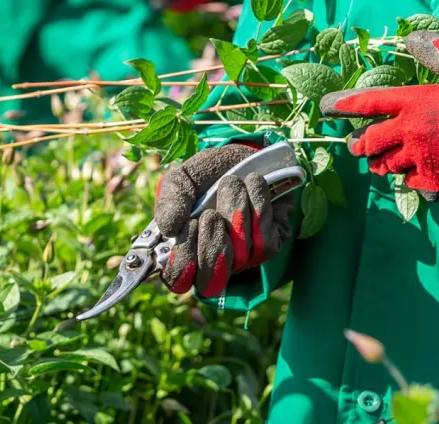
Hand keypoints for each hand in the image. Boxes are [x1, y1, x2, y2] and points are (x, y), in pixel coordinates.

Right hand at [153, 143, 294, 297]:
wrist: (245, 156)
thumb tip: (169, 228)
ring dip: (235, 210)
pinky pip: (264, 240)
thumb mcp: (182, 179)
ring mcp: (244, 258)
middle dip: (211, 243)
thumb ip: (171, 200)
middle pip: (210, 281)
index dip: (183, 263)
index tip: (189, 226)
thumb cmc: (208, 175)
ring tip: (232, 183)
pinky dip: (258, 205)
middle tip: (211, 212)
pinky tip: (252, 184)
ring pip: (240, 255)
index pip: (178, 281)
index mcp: (185, 250)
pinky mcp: (270, 245)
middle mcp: (214, 261)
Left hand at [320, 30, 438, 200]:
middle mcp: (410, 131)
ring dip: (379, 162)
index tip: (328, 108)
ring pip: (385, 164)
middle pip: (371, 141)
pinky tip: (410, 174)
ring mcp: (420, 158)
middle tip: (355, 144)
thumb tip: (416, 38)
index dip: (345, 104)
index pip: (369, 103)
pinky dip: (405, 177)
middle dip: (359, 143)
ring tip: (377, 161)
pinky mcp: (433, 181)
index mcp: (415, 102)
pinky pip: (408, 181)